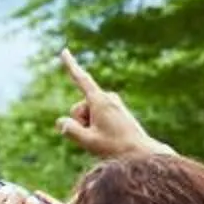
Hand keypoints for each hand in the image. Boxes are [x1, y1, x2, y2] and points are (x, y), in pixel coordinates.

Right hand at [55, 48, 170, 161]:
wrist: (142, 152)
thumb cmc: (115, 147)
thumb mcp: (88, 141)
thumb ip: (70, 130)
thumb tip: (61, 121)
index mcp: (100, 101)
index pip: (81, 79)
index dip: (71, 65)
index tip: (64, 51)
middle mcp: (107, 98)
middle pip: (78, 107)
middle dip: (80, 121)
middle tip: (95, 137)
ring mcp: (112, 103)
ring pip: (87, 112)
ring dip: (88, 125)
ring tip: (105, 138)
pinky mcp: (116, 109)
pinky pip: (96, 115)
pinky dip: (96, 125)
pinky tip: (108, 136)